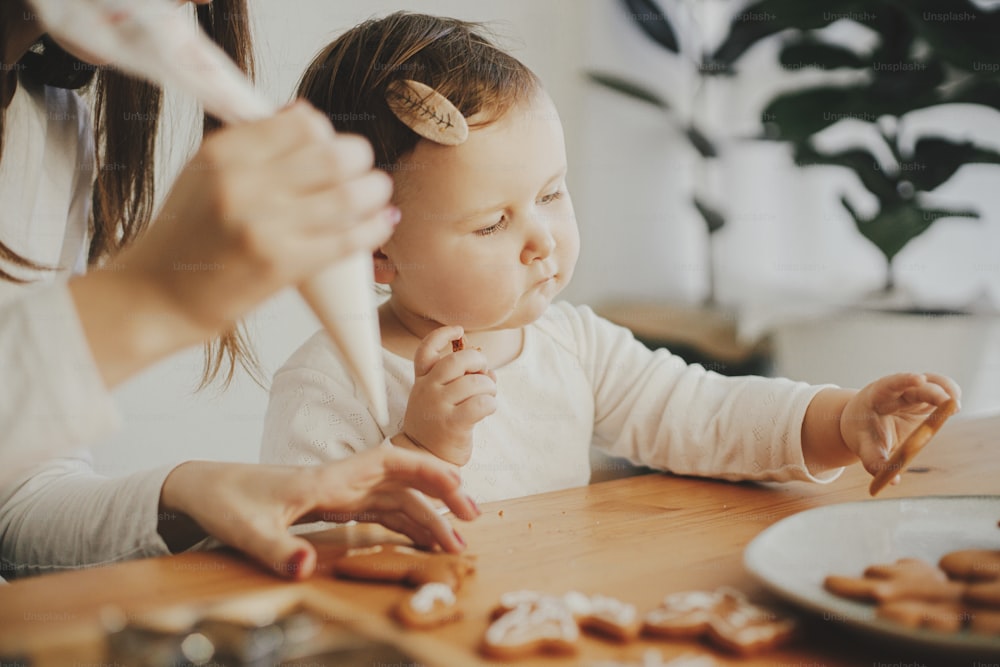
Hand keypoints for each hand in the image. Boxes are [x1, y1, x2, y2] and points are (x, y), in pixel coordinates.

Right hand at [72, 101, 398, 385]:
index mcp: (224, 152)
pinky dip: (373, 229)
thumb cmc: (187, 235)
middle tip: (364, 170)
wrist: (158, 296)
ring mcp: (263, 225)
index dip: (326, 133)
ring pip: (348, 196)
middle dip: (360, 160)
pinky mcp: (281, 265)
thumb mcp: (206, 173)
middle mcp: (243, 183)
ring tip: (378, 194)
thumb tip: (306, 115)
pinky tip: (382, 223)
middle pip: (333, 155)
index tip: (331, 147)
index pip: (302, 124)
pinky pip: (346, 239)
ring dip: (375, 192)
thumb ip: (255, 144)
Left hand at [158, 447, 480, 579]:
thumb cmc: (226, 502)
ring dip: (428, 517)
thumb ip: (277, 549)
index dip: (427, 471)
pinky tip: (421, 542)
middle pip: (404, 482)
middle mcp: (342, 481)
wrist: (205, 488)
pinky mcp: (335, 507)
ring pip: (397, 500)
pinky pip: (381, 513)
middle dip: (441, 497)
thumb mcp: (246, 531)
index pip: (390, 462)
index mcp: (328, 478)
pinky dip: (406, 525)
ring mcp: (341, 493)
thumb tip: (306, 570)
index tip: (457, 486)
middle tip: (472, 521)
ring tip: (455, 544)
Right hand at [395, 325, 496, 465]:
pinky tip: (488, 408)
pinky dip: (491, 403)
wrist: (425, 458)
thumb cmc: (437, 424)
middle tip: (484, 372)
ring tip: (489, 395)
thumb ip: (460, 380)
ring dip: (490, 386)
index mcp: (422, 380)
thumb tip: (489, 372)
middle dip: (479, 361)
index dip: (443, 334)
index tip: (459, 330)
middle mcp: (427, 389)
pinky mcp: (452, 423)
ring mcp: (438, 406)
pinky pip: (481, 403)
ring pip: (475, 382)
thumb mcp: (438, 398)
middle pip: (458, 360)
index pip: (426, 349)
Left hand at [840, 372, 960, 479]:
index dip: (905, 380)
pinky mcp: (924, 398)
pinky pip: (940, 392)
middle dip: (934, 391)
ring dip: (946, 390)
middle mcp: (896, 391)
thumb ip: (874, 461)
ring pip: (933, 383)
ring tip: (955, 408)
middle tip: (953, 404)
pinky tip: (953, 409)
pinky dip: (949, 396)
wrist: (861, 421)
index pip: (890, 384)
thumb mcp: (863, 446)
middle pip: (917, 385)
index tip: (919, 379)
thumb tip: (893, 480)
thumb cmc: (862, 432)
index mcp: (876, 397)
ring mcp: (912, 392)